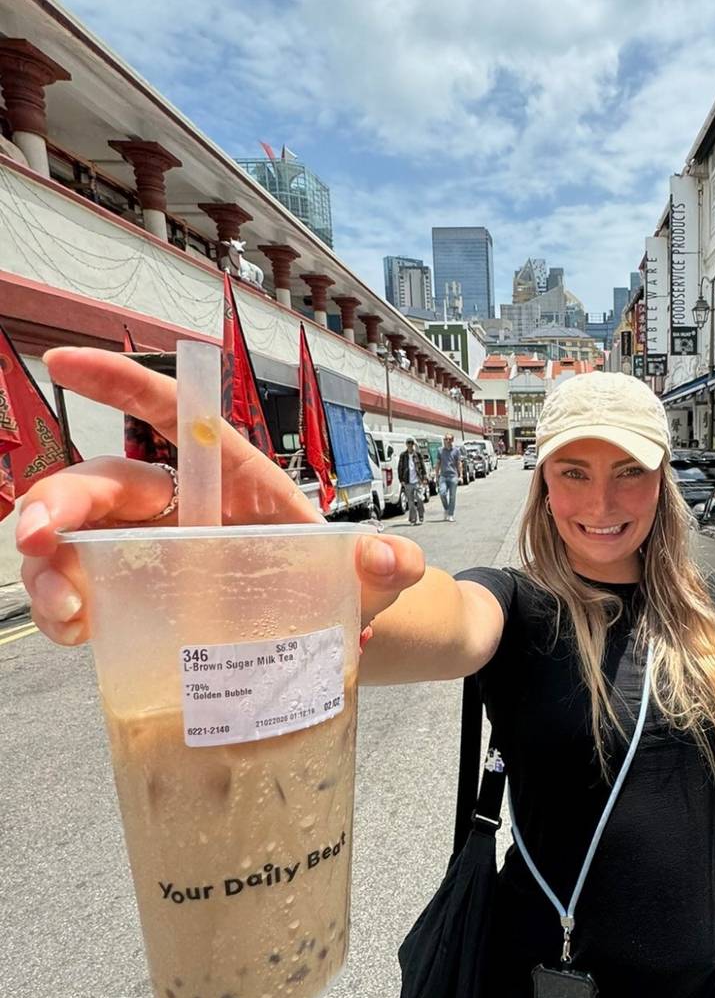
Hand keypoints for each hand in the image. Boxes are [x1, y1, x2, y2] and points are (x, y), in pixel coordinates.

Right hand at [16, 347, 425, 645]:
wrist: (332, 639)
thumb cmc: (342, 588)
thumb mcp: (372, 576)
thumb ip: (389, 563)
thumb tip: (394, 559)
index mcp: (233, 479)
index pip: (175, 416)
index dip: (121, 384)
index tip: (66, 359)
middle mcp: (179, 508)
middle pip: (103, 485)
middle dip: (58, 501)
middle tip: (38, 536)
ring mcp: (150, 554)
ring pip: (75, 540)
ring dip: (48, 564)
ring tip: (64, 610)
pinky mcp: (135, 601)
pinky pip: (80, 591)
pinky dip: (63, 606)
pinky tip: (74, 631)